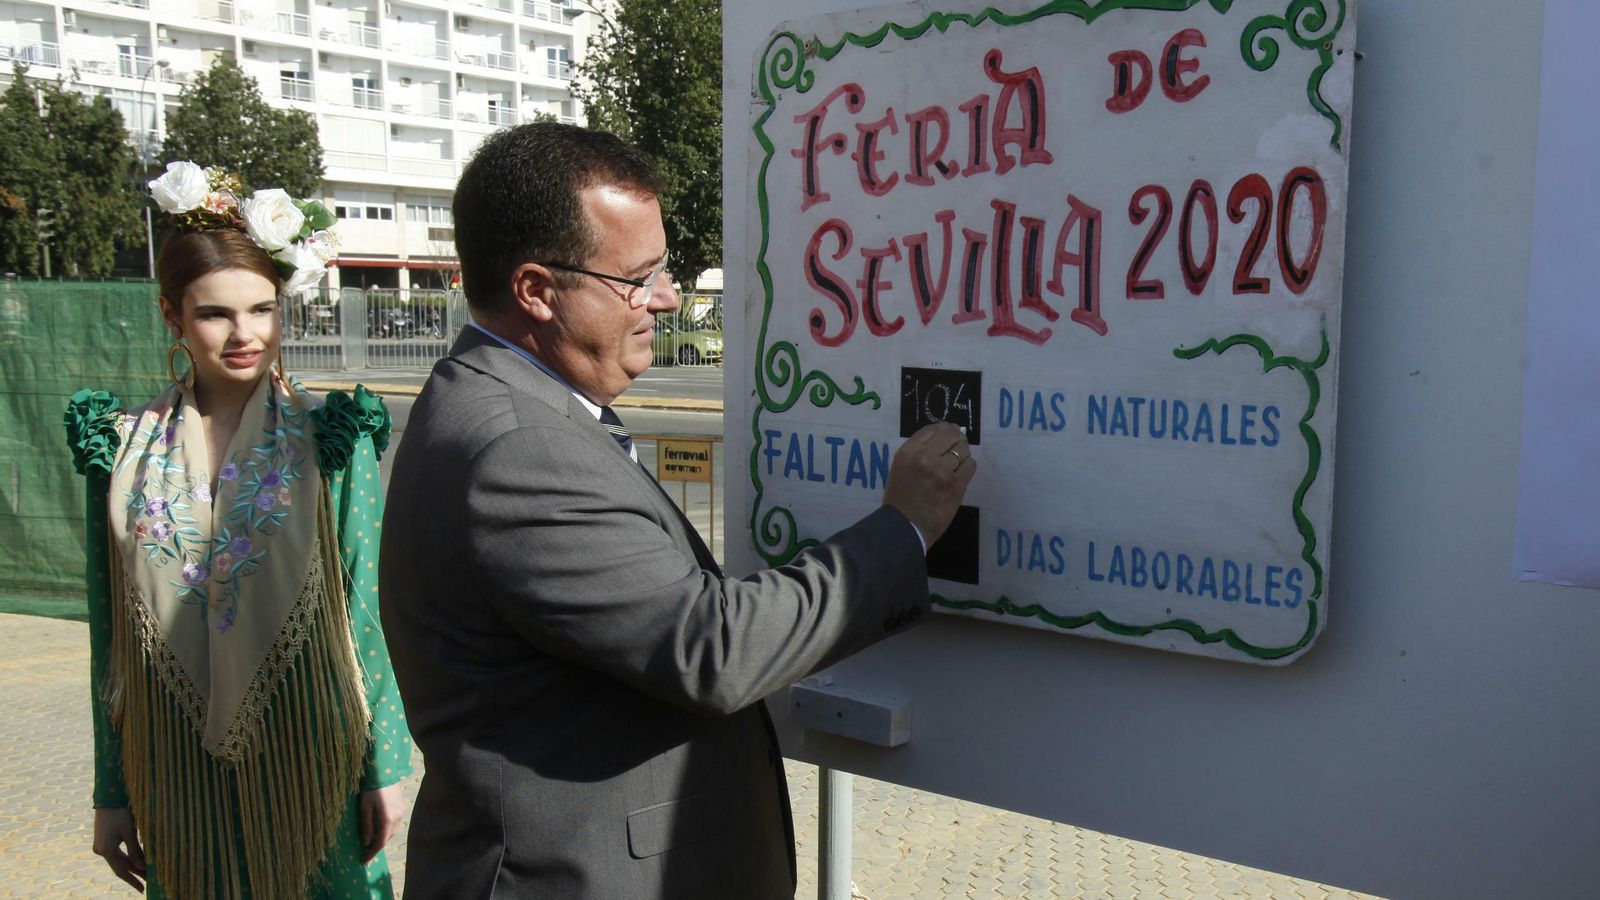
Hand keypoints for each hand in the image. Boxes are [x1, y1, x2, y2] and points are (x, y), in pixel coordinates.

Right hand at [93, 807, 145, 892]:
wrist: (107, 798)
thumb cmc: (120, 813)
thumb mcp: (130, 832)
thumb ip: (135, 851)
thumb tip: (142, 867)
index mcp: (106, 851)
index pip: (121, 871)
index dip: (133, 881)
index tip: (143, 890)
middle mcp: (101, 850)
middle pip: (120, 866)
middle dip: (135, 874)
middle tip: (148, 882)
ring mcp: (101, 845)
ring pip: (118, 860)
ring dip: (131, 866)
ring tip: (145, 873)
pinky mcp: (103, 840)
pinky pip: (116, 853)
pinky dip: (127, 858)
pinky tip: (136, 861)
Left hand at [359, 784, 405, 863]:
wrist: (384, 772)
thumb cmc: (371, 789)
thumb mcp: (364, 808)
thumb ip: (366, 826)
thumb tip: (366, 843)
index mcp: (387, 820)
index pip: (380, 843)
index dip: (372, 853)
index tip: (364, 861)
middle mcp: (397, 819)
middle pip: (387, 838)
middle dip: (377, 847)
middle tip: (365, 852)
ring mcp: (401, 813)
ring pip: (392, 832)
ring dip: (382, 838)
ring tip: (372, 841)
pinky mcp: (402, 807)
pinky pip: (395, 824)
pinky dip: (387, 830)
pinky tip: (380, 828)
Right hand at [881, 422, 976, 547]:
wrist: (905, 526)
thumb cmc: (900, 498)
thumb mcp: (900, 467)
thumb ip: (918, 451)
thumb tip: (943, 436)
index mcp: (908, 452)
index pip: (933, 429)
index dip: (945, 429)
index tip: (949, 434)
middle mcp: (925, 457)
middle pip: (951, 435)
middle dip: (957, 439)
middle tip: (957, 446)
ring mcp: (942, 471)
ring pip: (963, 449)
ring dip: (963, 454)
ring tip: (957, 463)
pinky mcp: (956, 485)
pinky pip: (970, 465)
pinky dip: (968, 466)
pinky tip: (961, 473)